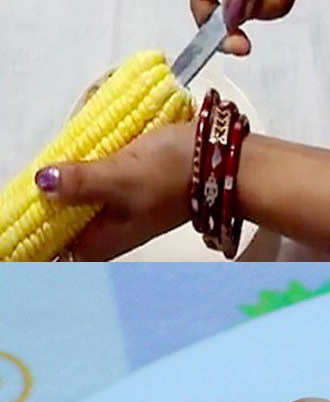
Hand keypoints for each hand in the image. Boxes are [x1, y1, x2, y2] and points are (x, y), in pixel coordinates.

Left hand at [34, 123, 193, 260]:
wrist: (225, 160)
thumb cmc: (175, 174)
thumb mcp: (121, 176)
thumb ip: (81, 182)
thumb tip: (43, 184)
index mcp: (111, 237)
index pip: (64, 248)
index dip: (43, 234)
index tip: (32, 211)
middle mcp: (119, 228)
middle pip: (73, 225)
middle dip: (55, 205)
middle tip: (46, 177)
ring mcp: (131, 207)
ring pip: (89, 203)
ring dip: (74, 185)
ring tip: (62, 162)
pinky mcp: (142, 185)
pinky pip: (107, 184)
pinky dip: (94, 171)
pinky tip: (89, 153)